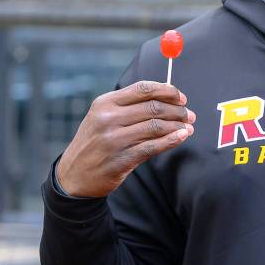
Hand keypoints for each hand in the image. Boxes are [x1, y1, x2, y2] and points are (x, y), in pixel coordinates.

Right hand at [56, 80, 195, 197]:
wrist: (74, 175)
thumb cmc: (95, 142)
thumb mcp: (103, 117)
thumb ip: (130, 105)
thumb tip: (168, 95)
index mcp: (105, 103)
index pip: (143, 89)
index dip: (167, 91)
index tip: (181, 98)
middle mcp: (108, 119)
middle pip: (153, 107)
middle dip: (177, 111)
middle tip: (190, 115)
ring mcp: (114, 140)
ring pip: (156, 126)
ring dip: (178, 126)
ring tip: (188, 127)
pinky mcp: (121, 159)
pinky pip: (153, 146)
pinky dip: (172, 140)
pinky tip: (182, 136)